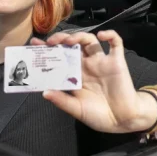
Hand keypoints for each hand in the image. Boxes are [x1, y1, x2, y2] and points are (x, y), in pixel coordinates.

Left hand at [30, 30, 156, 133]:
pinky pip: (115, 42)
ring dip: (78, 36)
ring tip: (69, 40)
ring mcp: (102, 61)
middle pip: (72, 45)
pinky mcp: (117, 61)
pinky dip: (110, 35)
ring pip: (89, 40)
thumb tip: (44, 92)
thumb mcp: (77, 110)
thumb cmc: (99, 115)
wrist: (122, 120)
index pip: (59, 57)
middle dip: (60, 40)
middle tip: (50, 42)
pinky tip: (101, 36)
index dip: (47, 50)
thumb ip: (62, 101)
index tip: (34, 45)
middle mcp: (87, 64)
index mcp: (75, 75)